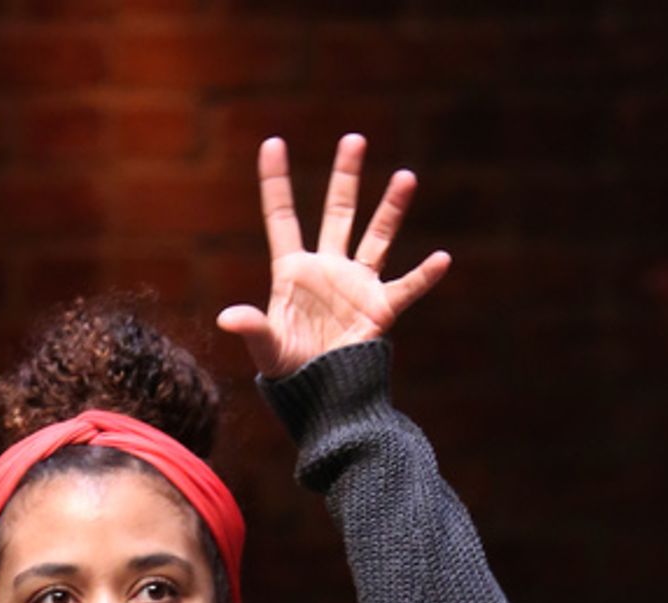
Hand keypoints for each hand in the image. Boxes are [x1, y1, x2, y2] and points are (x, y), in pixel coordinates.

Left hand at [218, 132, 450, 379]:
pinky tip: (441, 259)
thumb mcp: (268, 348)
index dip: (276, 181)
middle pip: (338, 212)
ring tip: (406, 177)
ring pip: (377, 237)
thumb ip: (252, 327)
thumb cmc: (289, 371)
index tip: (273, 142)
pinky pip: (406, 287)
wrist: (320, 397)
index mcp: (293, 271)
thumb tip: (226, 318)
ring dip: (391, 209)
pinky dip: (424, 276)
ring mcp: (356, 285)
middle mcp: (327, 268)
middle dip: (346, 177)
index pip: (282, 217)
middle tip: (354, 139)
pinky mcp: (380, 309)